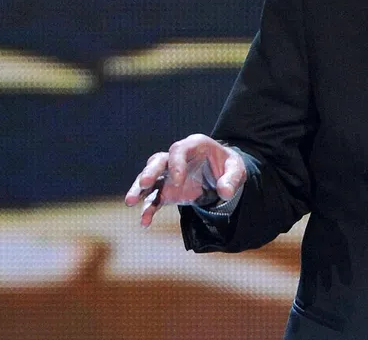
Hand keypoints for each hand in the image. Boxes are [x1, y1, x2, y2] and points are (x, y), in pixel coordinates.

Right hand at [124, 133, 246, 226]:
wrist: (223, 176)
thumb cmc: (229, 167)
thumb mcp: (237, 169)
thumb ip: (231, 179)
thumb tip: (224, 193)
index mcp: (194, 145)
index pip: (179, 150)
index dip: (176, 163)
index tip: (177, 180)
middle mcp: (177, 158)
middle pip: (158, 161)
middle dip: (150, 172)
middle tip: (144, 183)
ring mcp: (169, 174)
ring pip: (150, 179)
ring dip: (139, 189)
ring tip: (131, 202)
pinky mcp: (167, 190)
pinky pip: (154, 199)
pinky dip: (148, 209)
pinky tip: (145, 222)